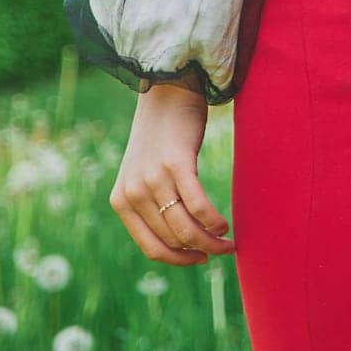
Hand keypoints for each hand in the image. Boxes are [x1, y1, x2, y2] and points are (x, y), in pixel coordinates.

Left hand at [109, 83, 235, 265]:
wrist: (166, 91)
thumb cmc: (162, 135)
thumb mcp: (146, 173)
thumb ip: (154, 204)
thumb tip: (183, 242)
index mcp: (121, 200)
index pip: (151, 247)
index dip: (179, 260)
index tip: (200, 259)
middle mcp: (133, 192)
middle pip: (173, 239)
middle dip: (202, 251)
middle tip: (224, 249)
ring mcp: (152, 177)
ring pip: (185, 227)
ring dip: (211, 241)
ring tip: (228, 241)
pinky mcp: (175, 163)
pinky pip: (197, 205)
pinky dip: (213, 221)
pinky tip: (224, 223)